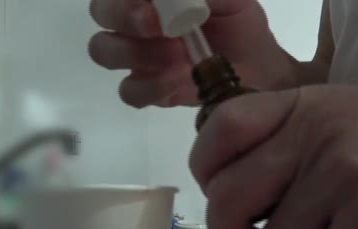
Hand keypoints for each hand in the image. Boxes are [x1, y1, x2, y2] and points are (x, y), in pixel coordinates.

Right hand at [88, 0, 295, 106]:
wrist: (256, 65)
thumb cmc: (238, 21)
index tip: (155, 2)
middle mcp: (133, 21)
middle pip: (101, 12)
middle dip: (124, 16)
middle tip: (157, 26)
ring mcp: (136, 57)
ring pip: (105, 51)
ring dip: (139, 52)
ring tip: (179, 55)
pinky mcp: (146, 89)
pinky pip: (129, 91)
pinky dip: (153, 85)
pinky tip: (182, 78)